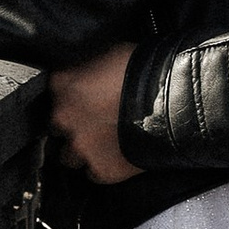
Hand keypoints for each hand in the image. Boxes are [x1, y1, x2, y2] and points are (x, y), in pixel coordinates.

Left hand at [49, 44, 142, 183]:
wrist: (173, 104)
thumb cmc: (147, 74)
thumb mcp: (111, 55)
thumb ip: (91, 69)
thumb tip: (91, 74)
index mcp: (64, 85)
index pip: (55, 91)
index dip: (72, 96)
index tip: (85, 97)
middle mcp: (64, 118)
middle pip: (57, 127)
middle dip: (74, 124)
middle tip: (95, 121)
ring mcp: (80, 147)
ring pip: (69, 155)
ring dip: (83, 149)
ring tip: (104, 143)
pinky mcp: (99, 169)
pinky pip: (93, 173)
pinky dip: (103, 166)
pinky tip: (117, 156)